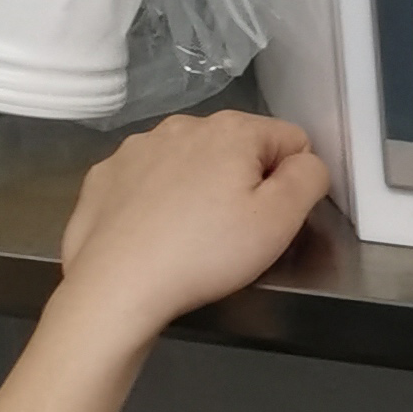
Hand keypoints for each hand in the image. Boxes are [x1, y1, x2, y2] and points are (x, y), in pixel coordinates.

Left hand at [54, 110, 332, 348]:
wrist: (115, 286)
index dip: (290, 182)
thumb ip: (309, 179)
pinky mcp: (104, 175)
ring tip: (189, 238)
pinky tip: (151, 235)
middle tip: (231, 234)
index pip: (290, 140)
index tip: (268, 219)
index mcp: (232, 129)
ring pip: (188, 162)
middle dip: (241, 183)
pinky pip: (145, 180)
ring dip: (197, 188)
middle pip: (236, 148)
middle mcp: (183, 125)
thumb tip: (306, 162)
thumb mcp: (280, 222)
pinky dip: (153, 201)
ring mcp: (136, 147)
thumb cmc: (205, 253)